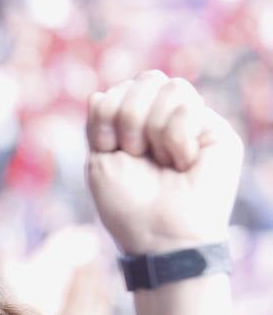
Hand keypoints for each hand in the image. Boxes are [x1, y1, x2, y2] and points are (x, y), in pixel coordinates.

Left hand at [86, 70, 242, 255]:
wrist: (159, 235)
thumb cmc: (128, 204)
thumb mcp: (101, 159)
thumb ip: (101, 121)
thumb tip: (98, 93)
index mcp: (135, 125)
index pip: (121, 89)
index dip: (107, 113)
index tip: (107, 147)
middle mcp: (165, 120)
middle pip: (148, 79)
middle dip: (130, 116)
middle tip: (133, 152)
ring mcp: (193, 123)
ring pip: (171, 87)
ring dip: (152, 127)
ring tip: (159, 160)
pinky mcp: (216, 132)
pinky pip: (189, 108)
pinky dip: (175, 138)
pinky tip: (181, 163)